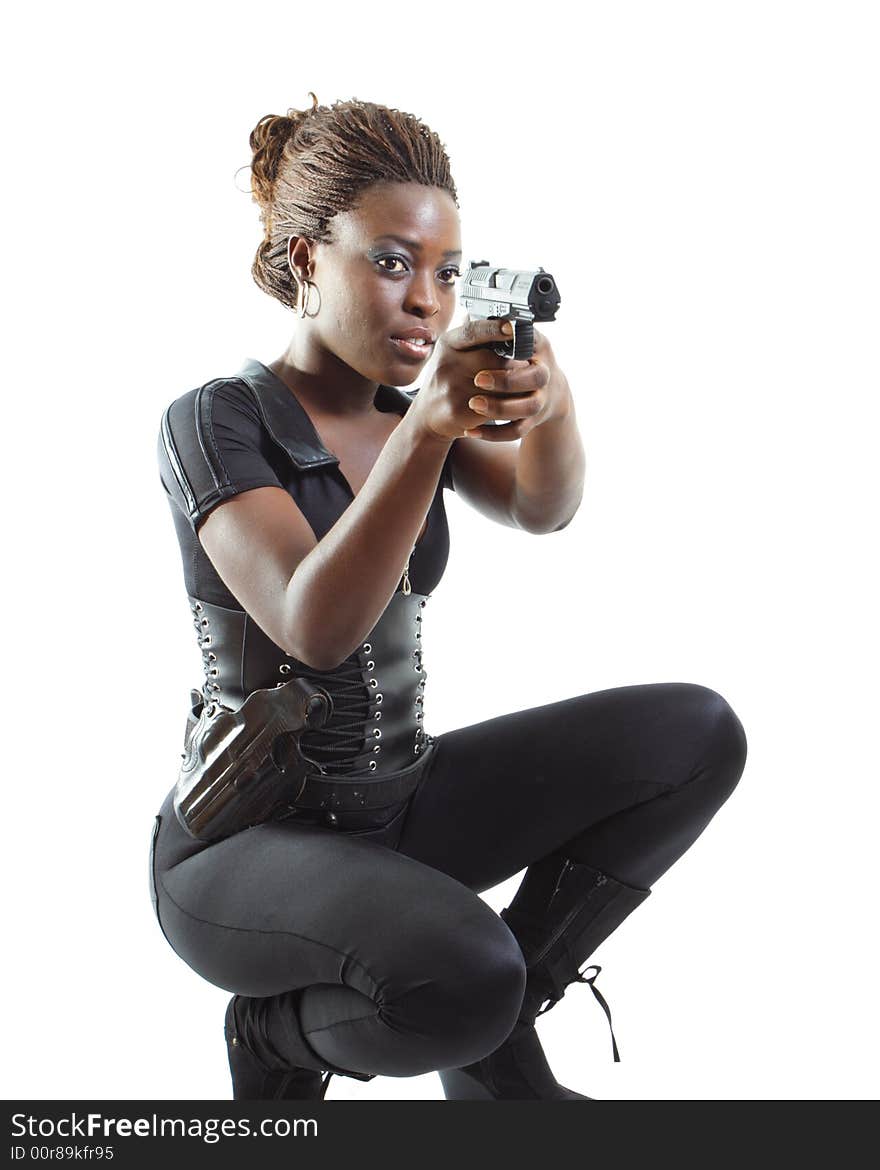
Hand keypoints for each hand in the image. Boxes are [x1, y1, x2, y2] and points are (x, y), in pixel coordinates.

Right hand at [407, 317, 554, 443]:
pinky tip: (511, 402)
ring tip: (524, 384)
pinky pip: (492, 405)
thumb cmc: (448, 379)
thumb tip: (500, 315)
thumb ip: (473, 336)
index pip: (473, 331)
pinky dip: (506, 404)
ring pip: (497, 384)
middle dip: (515, 362)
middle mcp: (448, 364)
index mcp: (448, 344)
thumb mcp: (453, 351)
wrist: (428, 414)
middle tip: (530, 364)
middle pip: (493, 359)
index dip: (495, 328)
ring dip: (515, 385)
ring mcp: (452, 388)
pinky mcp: (458, 410)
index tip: (513, 327)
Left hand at [463, 328, 571, 441]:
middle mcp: (545, 372)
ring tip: (473, 405)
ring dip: (500, 408)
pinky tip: (472, 431)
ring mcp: (541, 398)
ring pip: (526, 407)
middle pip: (534, 377)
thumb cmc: (523, 360)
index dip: (513, 340)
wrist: (550, 392)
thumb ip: (498, 328)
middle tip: (478, 379)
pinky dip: (494, 434)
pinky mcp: (532, 420)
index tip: (497, 337)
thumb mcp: (517, 339)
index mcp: (539, 346)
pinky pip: (516, 431)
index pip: (529, 339)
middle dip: (506, 379)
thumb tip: (473, 309)